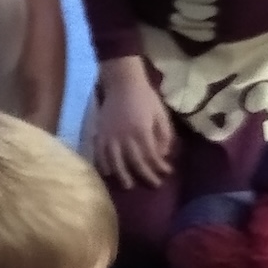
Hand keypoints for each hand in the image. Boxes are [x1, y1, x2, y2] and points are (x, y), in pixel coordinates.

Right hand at [92, 57, 172, 188]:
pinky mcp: (100, 133)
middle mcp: (124, 137)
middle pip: (134, 163)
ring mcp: (109, 136)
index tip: (167, 172)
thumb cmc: (145, 97)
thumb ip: (164, 136)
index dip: (159, 167)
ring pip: (115, 162)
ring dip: (122, 175)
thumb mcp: (161, 115)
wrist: (122, 82)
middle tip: (154, 184)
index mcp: (141, 131)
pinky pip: (100, 154)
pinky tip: (108, 173)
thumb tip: (163, 155)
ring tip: (128, 185)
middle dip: (145, 176)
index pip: (151, 157)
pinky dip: (103, 165)